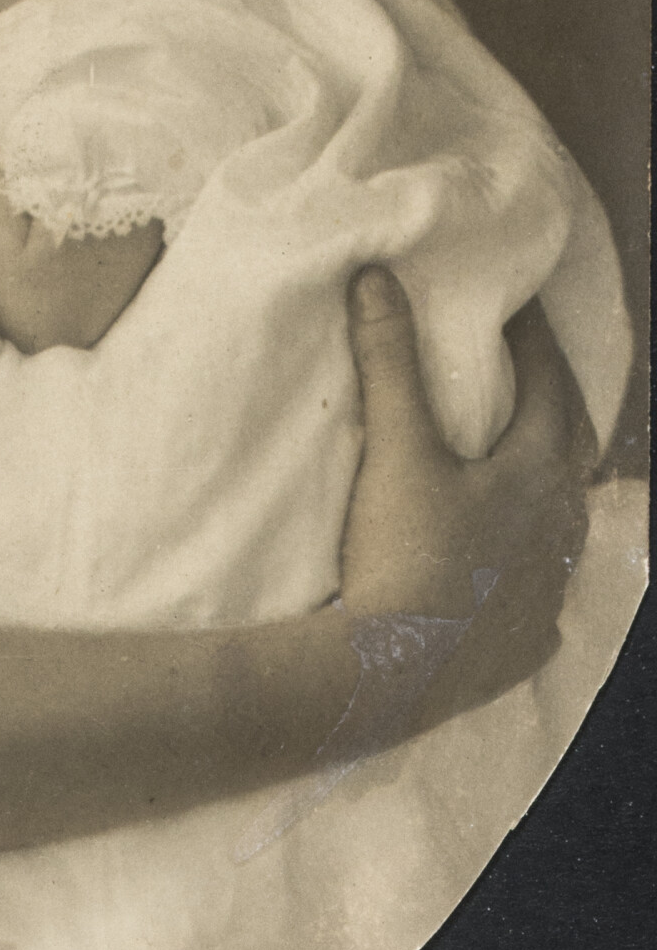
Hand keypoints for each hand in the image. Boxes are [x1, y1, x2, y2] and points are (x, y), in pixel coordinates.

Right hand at [339, 265, 591, 712]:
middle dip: (556, 411)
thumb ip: (390, 360)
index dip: (535, 344)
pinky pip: (541, 604)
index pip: (551, 389)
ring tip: (517, 474)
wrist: (390, 672)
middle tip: (532, 380)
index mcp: (537, 477)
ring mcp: (548, 597)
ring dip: (545, 494)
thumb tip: (377, 277)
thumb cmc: (401, 553)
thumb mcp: (394, 447)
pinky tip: (507, 582)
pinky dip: (527, 578)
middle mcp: (558, 534)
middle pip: (572, 456)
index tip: (517, 309)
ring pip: (562, 530)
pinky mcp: (525, 647)